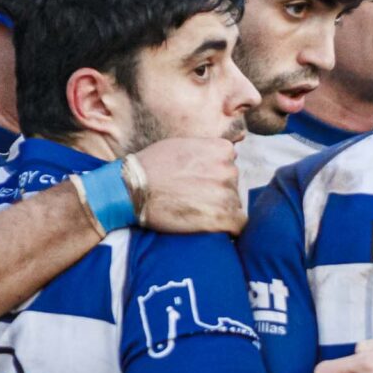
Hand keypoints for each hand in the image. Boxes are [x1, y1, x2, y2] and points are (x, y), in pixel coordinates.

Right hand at [129, 138, 243, 234]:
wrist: (134, 188)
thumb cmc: (152, 165)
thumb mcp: (184, 144)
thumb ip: (206, 151)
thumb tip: (221, 157)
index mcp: (222, 150)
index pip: (230, 164)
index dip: (215, 175)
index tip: (200, 182)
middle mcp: (229, 169)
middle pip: (233, 185)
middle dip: (218, 192)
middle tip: (195, 199)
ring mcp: (226, 194)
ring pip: (235, 204)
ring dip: (221, 210)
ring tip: (196, 212)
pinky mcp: (222, 218)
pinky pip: (238, 225)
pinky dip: (229, 228)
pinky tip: (212, 227)